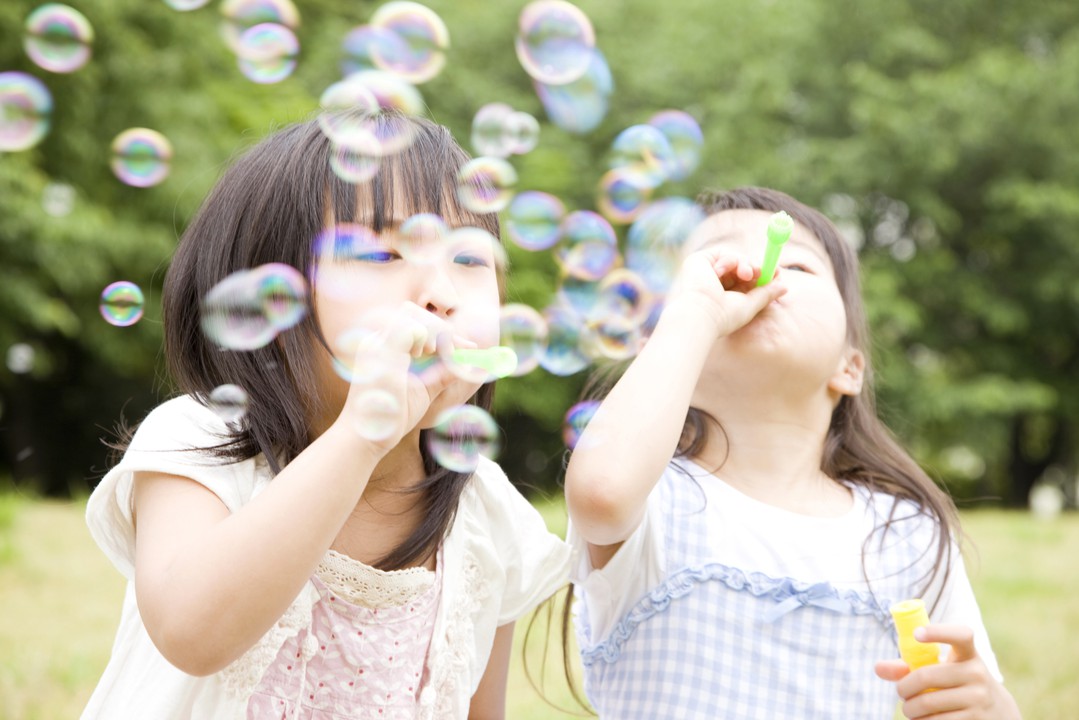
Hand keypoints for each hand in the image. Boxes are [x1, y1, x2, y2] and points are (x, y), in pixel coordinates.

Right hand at [333, 302, 468, 453]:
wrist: (367, 439)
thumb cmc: (391, 418)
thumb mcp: (425, 389)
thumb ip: (444, 372)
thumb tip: (470, 361)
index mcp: (384, 347)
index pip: (414, 322)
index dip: (443, 330)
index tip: (468, 346)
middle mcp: (377, 341)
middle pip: (411, 311)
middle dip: (441, 326)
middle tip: (461, 347)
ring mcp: (376, 345)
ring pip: (410, 314)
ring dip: (432, 330)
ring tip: (435, 352)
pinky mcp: (380, 353)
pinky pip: (409, 329)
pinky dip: (425, 338)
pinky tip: (425, 355)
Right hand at [664, 246, 787, 337]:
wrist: (702, 314)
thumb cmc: (724, 316)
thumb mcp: (751, 305)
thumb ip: (766, 294)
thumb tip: (785, 286)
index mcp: (726, 296)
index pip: (747, 280)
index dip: (763, 274)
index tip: (778, 271)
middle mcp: (716, 283)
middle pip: (742, 266)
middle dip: (756, 267)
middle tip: (762, 271)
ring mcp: (708, 272)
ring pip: (735, 259)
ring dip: (745, 264)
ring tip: (747, 274)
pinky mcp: (700, 261)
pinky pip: (723, 253)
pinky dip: (729, 261)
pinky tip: (720, 274)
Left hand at [875, 624, 1021, 718]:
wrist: (998, 712)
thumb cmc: (958, 683)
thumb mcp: (943, 668)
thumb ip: (910, 665)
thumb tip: (878, 668)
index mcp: (968, 654)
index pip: (960, 635)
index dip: (938, 632)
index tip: (917, 633)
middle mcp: (977, 673)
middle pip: (925, 676)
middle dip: (903, 688)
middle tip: (901, 693)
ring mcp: (979, 698)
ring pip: (927, 703)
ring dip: (910, 709)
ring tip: (910, 709)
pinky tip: (923, 719)